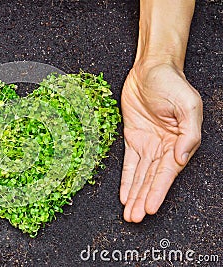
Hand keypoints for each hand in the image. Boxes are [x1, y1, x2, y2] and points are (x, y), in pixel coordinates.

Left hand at [120, 62, 202, 221]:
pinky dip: (126, 179)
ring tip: (128, 213)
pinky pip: (128, 163)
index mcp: (179, 142)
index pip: (166, 173)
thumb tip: (181, 158)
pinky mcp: (133, 138)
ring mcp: (147, 144)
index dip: (157, 191)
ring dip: (134, 194)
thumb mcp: (187, 105)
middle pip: (151, 179)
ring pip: (139, 175)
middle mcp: (163, 147)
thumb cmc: (171, 83)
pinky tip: (124, 193)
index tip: (149, 208)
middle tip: (133, 218)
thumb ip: (189, 133)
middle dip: (142, 199)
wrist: (150, 69)